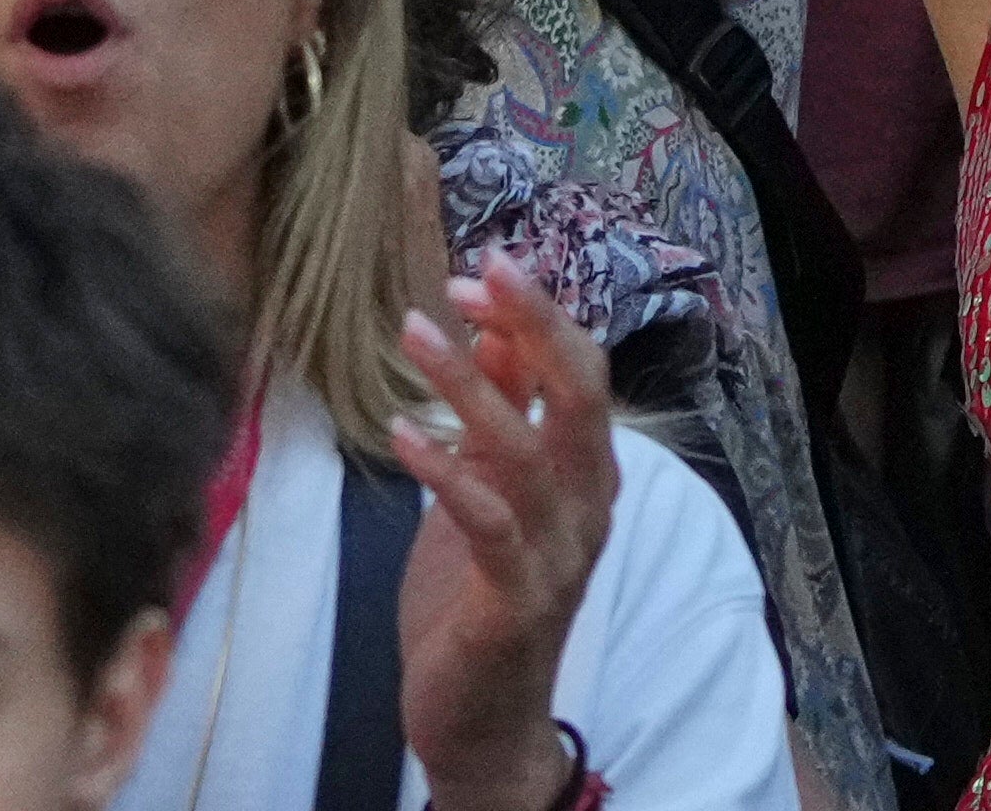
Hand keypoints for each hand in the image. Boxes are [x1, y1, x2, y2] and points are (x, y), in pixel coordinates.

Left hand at [389, 254, 629, 810]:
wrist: (484, 722)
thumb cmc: (482, 596)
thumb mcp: (492, 488)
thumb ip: (503, 414)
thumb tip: (494, 323)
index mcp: (586, 475)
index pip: (583, 373)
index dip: (539, 314)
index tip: (483, 268)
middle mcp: (587, 509)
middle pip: (579, 396)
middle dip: (534, 324)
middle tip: (479, 271)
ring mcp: (558, 557)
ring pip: (527, 451)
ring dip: (470, 385)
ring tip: (413, 331)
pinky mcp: (515, 602)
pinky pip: (489, 523)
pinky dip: (447, 472)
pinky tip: (402, 433)